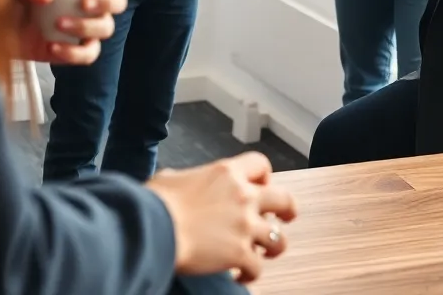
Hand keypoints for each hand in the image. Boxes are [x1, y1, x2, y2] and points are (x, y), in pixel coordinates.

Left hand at [14, 0, 130, 64]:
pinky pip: (87, 54)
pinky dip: (74, 52)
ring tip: (60, 24)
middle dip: (107, 2)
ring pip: (106, 29)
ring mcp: (83, 28)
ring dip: (87, 26)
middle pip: (118, 2)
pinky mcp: (72, 50)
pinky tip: (54, 47)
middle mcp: (90, 3)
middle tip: (84, 3)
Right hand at [147, 152, 297, 283]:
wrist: (154, 227)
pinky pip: (257, 268)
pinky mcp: (240, 254)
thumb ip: (187, 179)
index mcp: (227, 173)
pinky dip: (250, 274)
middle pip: (284, 200)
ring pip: (279, 239)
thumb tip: (179, 184)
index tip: (262, 185)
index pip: (260, 164)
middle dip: (288, 210)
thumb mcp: (172, 178)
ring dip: (273, 247)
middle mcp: (243, 196)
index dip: (264, 176)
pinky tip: (239, 277)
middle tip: (285, 218)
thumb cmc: (157, 202)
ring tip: (264, 253)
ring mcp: (245, 226)